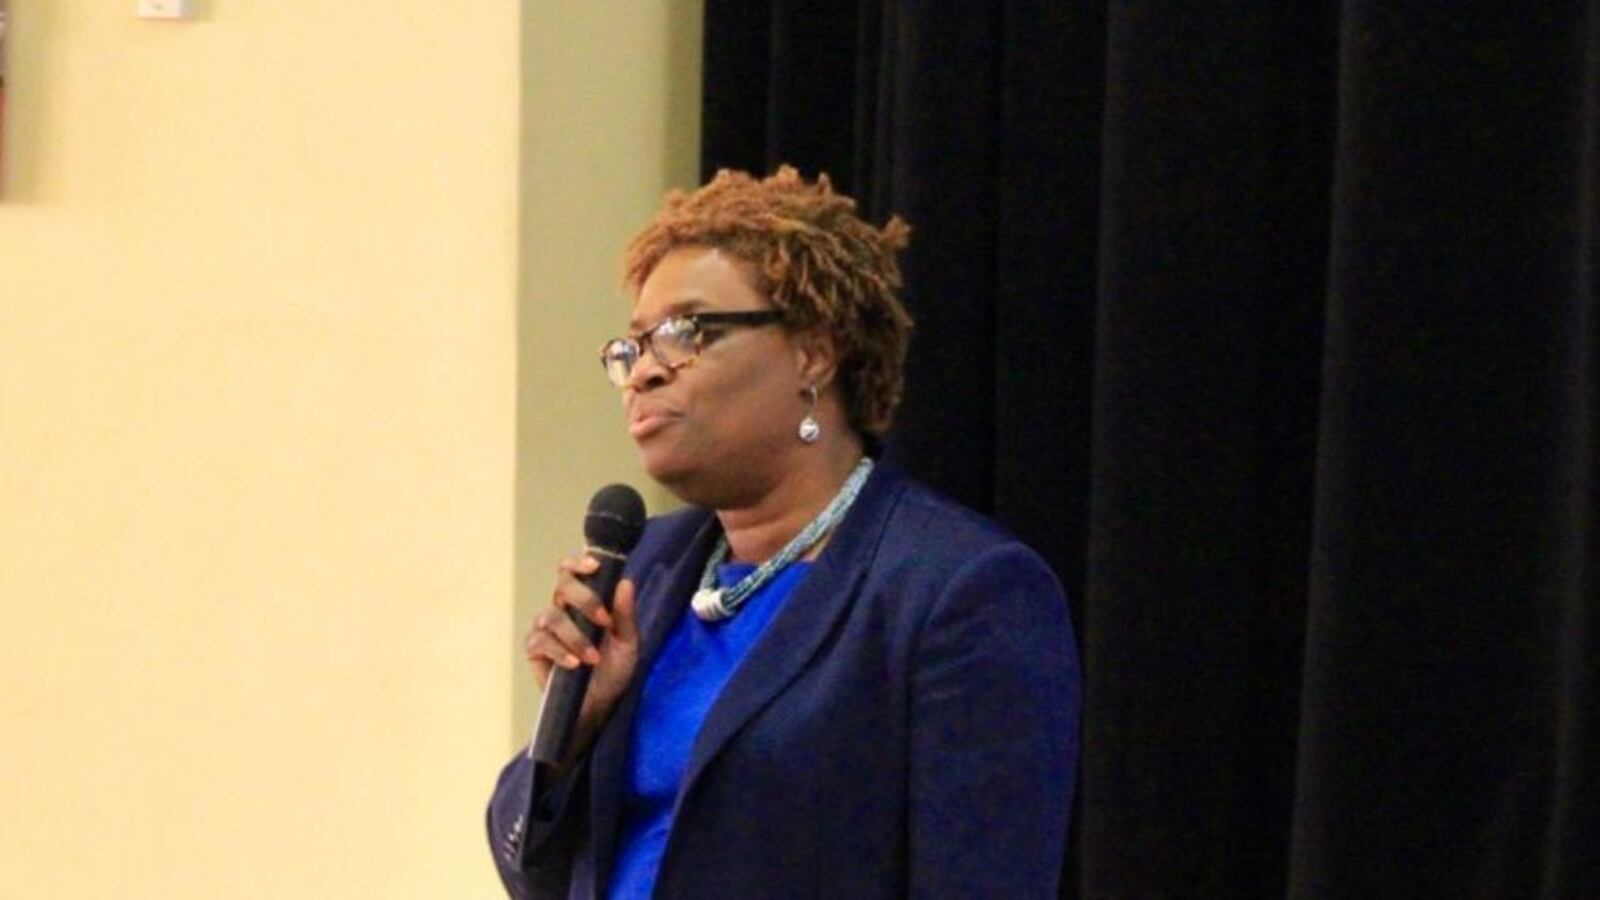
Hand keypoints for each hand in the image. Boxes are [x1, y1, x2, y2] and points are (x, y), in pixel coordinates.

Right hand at [523, 554, 640, 762]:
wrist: (599, 706)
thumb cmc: (614, 672)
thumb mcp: (629, 644)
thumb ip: (626, 615)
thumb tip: (626, 582)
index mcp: (584, 601)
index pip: (573, 572)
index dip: (579, 562)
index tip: (595, 566)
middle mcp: (562, 609)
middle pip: (562, 585)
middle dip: (584, 598)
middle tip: (603, 620)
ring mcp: (546, 629)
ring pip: (551, 616)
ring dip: (575, 635)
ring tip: (593, 657)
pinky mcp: (535, 650)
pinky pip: (540, 642)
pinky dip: (560, 652)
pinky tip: (574, 664)